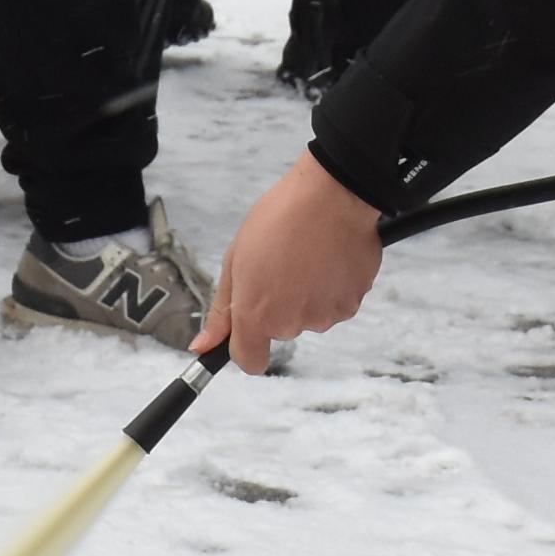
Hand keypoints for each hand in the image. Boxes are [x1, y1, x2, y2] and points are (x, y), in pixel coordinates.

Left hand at [195, 149, 386, 361]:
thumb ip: (222, 309)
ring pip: (310, 316)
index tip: (248, 332)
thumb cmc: (279, 217)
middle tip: (281, 265)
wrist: (332, 194)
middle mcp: (291, 323)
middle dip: (279, 305)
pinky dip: (333, 288)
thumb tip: (202, 346)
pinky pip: (336, 305)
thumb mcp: (236, 258)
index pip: (250, 361)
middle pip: (281, 330)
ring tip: (308, 257)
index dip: (247, 348)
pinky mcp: (352, 304)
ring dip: (308, 296)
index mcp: (256, 314)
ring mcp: (325, 315)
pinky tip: (329, 258)